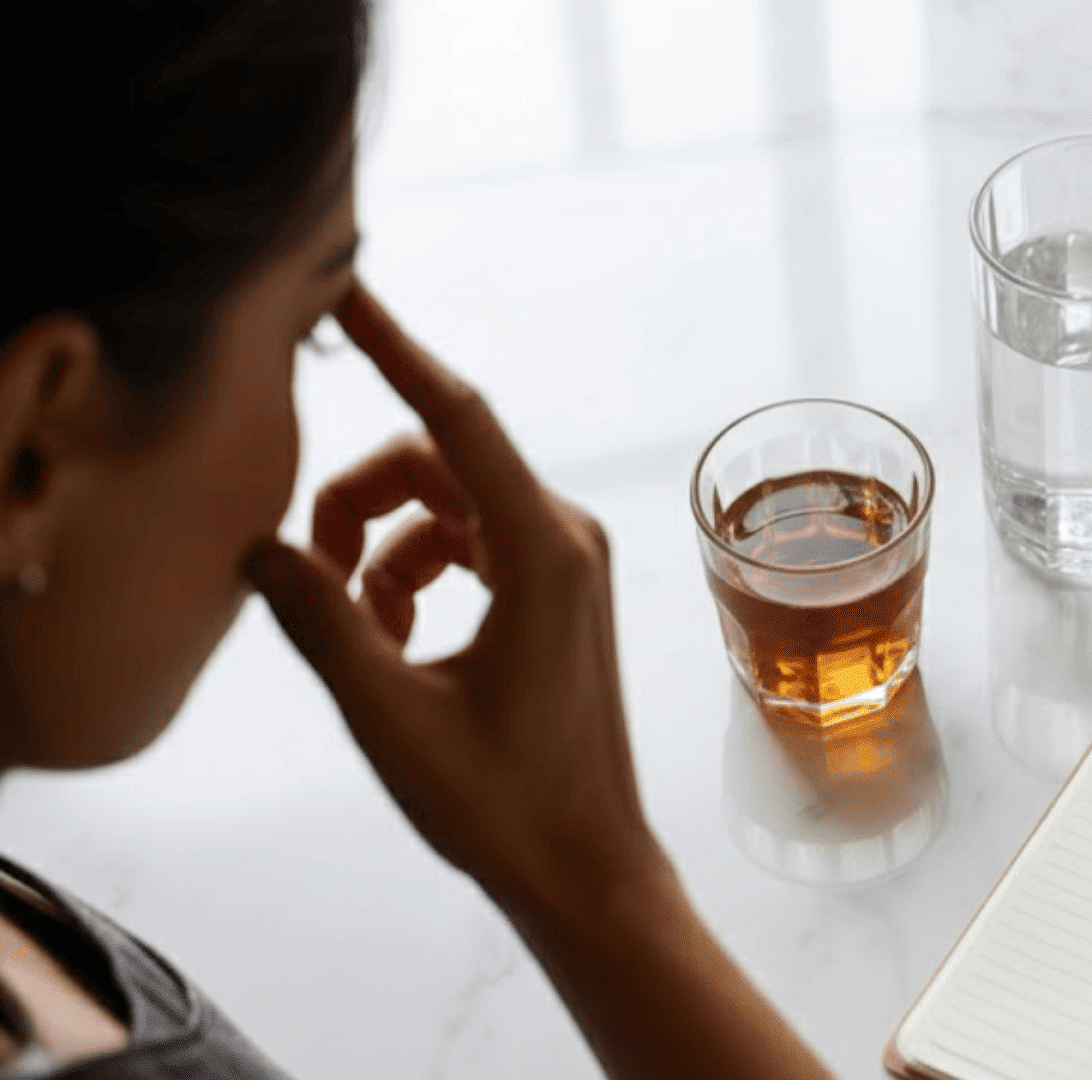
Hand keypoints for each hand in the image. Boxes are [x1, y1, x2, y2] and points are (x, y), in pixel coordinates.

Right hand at [246, 280, 658, 910]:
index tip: (346, 289)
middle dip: (356, 500)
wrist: (584, 867)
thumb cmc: (503, 802)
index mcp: (543, 550)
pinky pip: (470, 542)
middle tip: (304, 578)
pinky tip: (394, 641)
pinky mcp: (558, 590)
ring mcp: (567, 562)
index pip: (456, 415)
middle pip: (436, 460)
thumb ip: (317, 618)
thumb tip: (259, 547)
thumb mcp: (387, 712)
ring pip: (447, 503)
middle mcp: (565, 536)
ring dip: (383, 547)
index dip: (393, 347)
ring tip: (358, 632)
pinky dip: (416, 572)